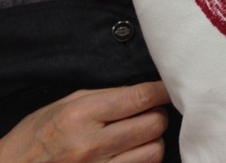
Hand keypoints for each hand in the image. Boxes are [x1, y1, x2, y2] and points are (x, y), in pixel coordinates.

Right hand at [0, 81, 170, 162]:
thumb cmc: (37, 137)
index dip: (162, 91)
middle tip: (147, 114)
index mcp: (82, 115)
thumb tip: (143, 92)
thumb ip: (106, 97)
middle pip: (154, 124)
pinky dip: (144, 160)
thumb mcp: (65, 105)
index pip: (140, 98)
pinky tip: (131, 153)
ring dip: (152, 141)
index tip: (169, 89)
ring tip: (138, 137)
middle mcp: (92, 144)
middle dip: (156, 115)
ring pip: (154, 151)